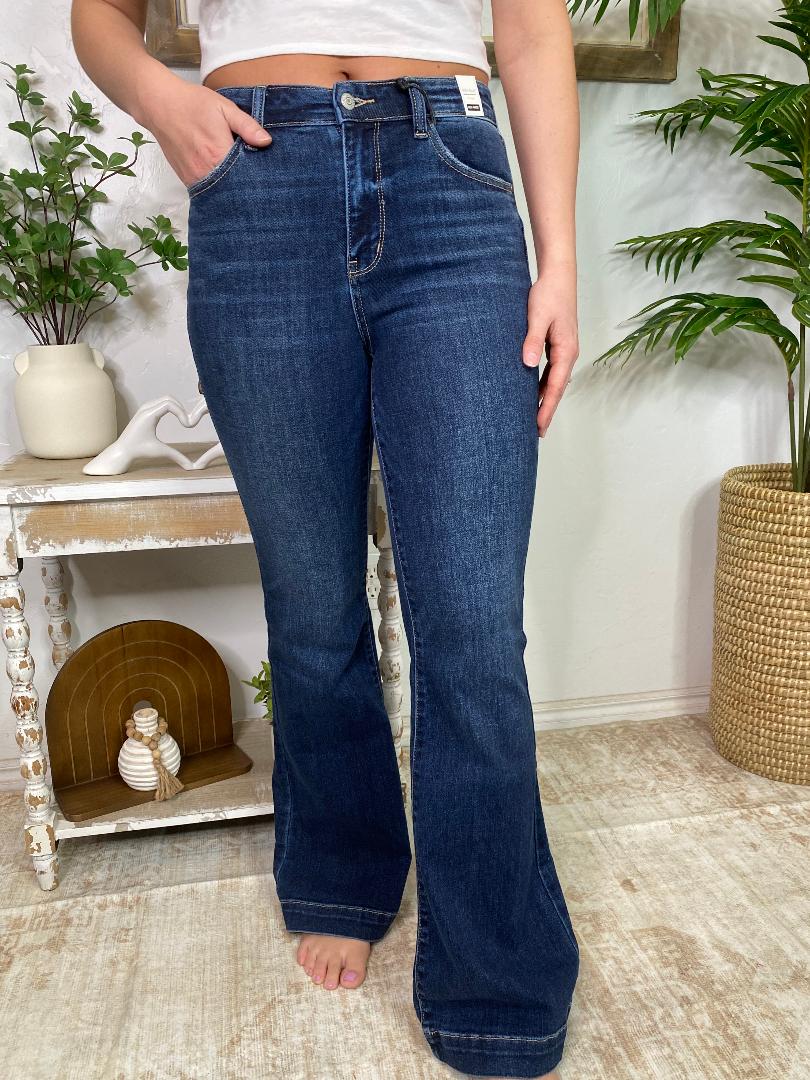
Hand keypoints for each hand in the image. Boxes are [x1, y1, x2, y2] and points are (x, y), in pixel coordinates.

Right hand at [136, 74, 271, 188]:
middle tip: (255, 179)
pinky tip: (223, 178)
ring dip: (230, 188)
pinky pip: (207, 189)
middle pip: (234, 188)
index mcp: (219, 154)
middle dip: (246, 186)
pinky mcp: (186, 179)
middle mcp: (206, 171)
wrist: (159, 105)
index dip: (257, 176)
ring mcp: (194, 178)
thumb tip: (266, 141)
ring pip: (220, 191)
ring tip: (240, 179)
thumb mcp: (224, 108)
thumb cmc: (192, 103)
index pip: (246, 176)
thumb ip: (247, 126)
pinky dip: (217, 186)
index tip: (265, 175)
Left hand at [522, 263, 578, 436]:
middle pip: (557, 389)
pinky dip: (543, 386)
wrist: (557, 275)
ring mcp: (564, 350)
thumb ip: (533, 340)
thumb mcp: (538, 317)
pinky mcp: (557, 344)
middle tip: (535, 433)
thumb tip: (528, 364)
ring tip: (534, 419)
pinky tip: (533, 393)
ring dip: (545, 400)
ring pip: (554, 382)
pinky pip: (551, 372)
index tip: (538, 427)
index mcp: (566, 351)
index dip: (546, 409)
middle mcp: (568, 353)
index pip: (555, 388)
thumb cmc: (548, 294)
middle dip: (547, 411)